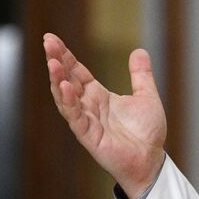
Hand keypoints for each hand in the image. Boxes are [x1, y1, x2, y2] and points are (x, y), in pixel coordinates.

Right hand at [45, 33, 167, 198]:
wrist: (151, 160)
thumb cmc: (147, 133)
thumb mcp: (146, 97)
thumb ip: (141, 75)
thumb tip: (139, 51)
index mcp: (99, 96)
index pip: (77, 72)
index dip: (65, 56)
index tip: (52, 39)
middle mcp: (89, 107)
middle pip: (67, 80)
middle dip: (57, 61)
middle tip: (47, 42)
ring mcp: (87, 121)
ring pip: (66, 98)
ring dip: (57, 80)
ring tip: (52, 62)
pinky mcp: (89, 136)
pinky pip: (76, 118)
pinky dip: (69, 103)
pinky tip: (64, 87)